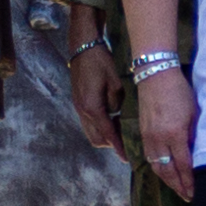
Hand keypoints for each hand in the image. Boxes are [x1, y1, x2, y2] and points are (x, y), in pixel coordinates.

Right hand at [65, 12, 120, 153]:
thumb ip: (118, 103)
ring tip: (119, 129)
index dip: (118, 147)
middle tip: (126, 141)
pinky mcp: (78, 103)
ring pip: (91, 132)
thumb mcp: (116, 82)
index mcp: (92, 107)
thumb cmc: (101, 61)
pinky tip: (111, 117)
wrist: (83, 47)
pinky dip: (99, 126)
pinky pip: (89, 123)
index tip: (126, 158)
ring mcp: (78, 107)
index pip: (107, 134)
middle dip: (111, 143)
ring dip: (104, 135)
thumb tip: (118, 114)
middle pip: (96, 139)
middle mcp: (83, 111)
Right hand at [134, 66, 199, 202]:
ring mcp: (148, 137)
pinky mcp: (143, 133)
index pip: (182, 165)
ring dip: (167, 180)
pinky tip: (165, 172)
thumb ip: (193, 135)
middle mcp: (158, 139)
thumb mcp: (193, 113)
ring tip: (177, 188)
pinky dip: (158, 168)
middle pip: (167, 171)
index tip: (195, 192)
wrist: (155, 75)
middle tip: (187, 197)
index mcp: (174, 134)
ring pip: (156, 166)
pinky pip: (149, 157)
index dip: (189, 181)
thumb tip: (196, 153)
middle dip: (178, 186)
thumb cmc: (179, 91)